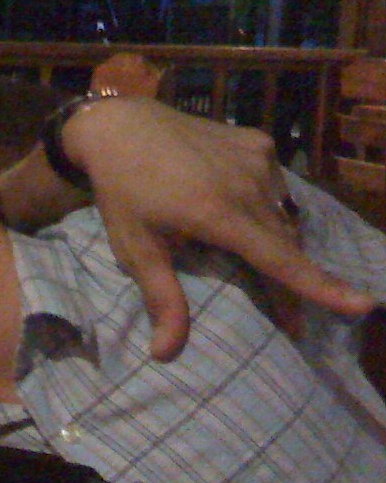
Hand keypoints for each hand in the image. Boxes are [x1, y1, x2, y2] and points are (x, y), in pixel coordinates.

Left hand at [65, 98, 374, 359]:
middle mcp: (247, 184)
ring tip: (257, 264)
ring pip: (283, 216)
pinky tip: (242, 213)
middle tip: (287, 319)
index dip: (321, 287)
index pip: (280, 259)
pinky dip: (267, 208)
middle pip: (285, 244)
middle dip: (290, 283)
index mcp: (218, 213)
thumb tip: (165, 355)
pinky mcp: (259, 142)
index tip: (362, 305)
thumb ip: (162, 298)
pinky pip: (275, 187)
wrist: (121, 126)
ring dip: (276, 243)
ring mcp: (258, 158)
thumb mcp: (134, 248)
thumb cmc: (122, 193)